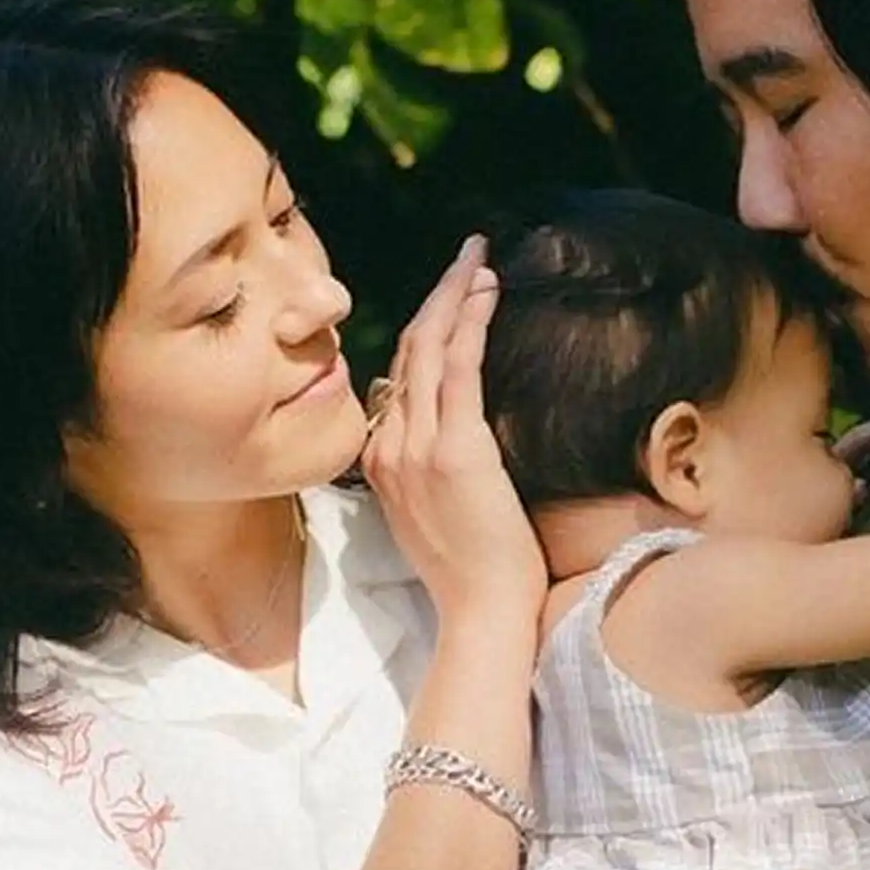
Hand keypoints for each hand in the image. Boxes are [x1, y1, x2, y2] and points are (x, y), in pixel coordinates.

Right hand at [362, 237, 542, 626]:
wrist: (481, 615)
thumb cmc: (473, 576)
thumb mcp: (436, 517)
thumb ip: (432, 474)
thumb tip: (456, 445)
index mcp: (382, 462)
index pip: (397, 377)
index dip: (424, 330)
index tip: (451, 297)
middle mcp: (390, 446)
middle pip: (408, 351)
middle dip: (438, 295)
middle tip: (467, 255)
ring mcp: (417, 446)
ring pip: (429, 348)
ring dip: (456, 293)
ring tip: (479, 256)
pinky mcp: (455, 449)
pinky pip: (459, 367)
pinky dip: (472, 320)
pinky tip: (488, 288)